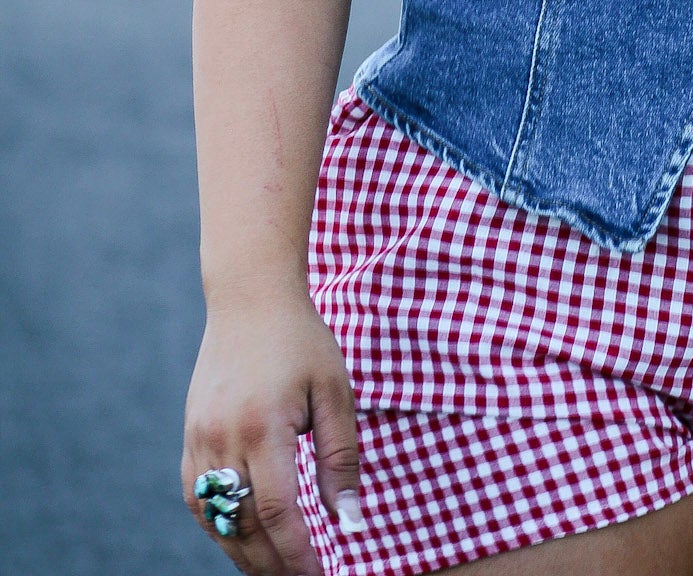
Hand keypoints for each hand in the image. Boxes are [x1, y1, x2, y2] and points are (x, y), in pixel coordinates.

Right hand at [182, 290, 361, 574]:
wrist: (250, 298)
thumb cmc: (302, 341)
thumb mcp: (335, 392)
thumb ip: (340, 459)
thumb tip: (350, 522)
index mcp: (264, 427)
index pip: (277, 513)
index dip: (298, 555)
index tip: (320, 575)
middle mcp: (223, 438)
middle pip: (244, 526)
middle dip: (273, 564)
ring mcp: (200, 439)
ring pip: (217, 520)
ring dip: (245, 552)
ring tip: (276, 568)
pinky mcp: (190, 436)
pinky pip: (198, 499)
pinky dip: (220, 526)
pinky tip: (244, 536)